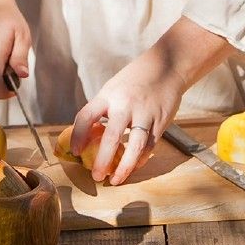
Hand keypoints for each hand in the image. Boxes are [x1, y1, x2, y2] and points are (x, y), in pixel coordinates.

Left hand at [71, 16, 236, 185]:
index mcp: (109, 94)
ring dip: (124, 168)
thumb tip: (89, 135)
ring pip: (135, 147)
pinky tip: (132, 167)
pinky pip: (149, 147)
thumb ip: (104, 109)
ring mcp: (145, 114)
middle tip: (96, 176)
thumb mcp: (114, 87)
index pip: (86, 116)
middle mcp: (126, 104)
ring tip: (115, 180)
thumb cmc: (136, 78)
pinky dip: (139, 160)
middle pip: (111, 137)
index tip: (76, 152)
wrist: (168, 64)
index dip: (78, 136)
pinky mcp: (161, 122)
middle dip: (102, 161)